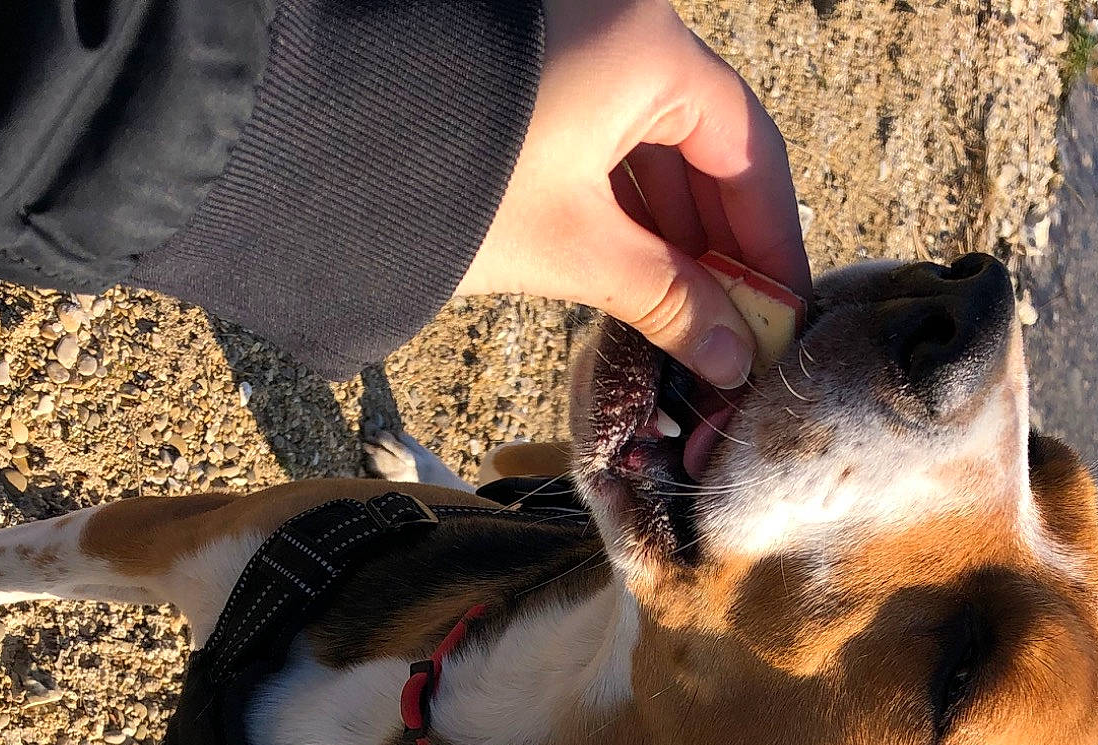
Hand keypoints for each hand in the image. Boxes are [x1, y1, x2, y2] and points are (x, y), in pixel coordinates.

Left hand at [455, 0, 809, 388]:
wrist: (311, 140)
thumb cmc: (449, 181)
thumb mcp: (574, 249)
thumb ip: (667, 301)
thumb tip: (733, 358)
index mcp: (649, 47)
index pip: (749, 149)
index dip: (772, 243)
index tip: (786, 316)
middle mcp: (619, 30)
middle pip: (704, 150)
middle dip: (722, 252)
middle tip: (738, 337)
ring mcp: (570, 50)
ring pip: (650, 153)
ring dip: (673, 243)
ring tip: (688, 327)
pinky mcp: (527, 84)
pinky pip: (601, 147)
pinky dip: (624, 216)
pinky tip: (638, 283)